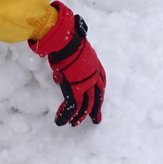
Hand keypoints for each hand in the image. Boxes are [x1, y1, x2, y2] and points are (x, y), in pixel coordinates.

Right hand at [30, 2, 104, 125]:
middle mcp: (93, 76)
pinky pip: (72, 107)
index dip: (99, 92)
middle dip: (96, 109)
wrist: (66, 41)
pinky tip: (61, 121)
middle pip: (97, 96)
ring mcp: (85, 84)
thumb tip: (62, 63)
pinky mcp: (75, 90)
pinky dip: (66, 115)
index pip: (101, 81)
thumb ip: (72, 57)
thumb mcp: (74, 48)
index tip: (98, 98)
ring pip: (85, 105)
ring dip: (79, 116)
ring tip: (75, 124)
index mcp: (94, 65)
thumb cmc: (68, 38)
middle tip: (96, 120)